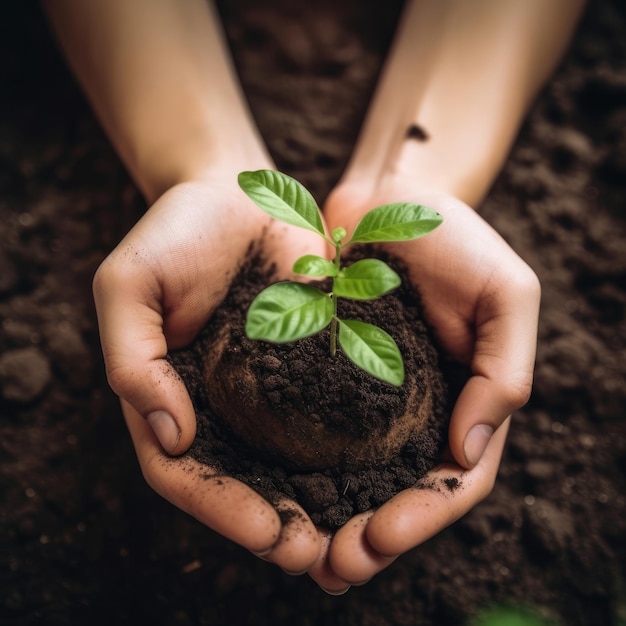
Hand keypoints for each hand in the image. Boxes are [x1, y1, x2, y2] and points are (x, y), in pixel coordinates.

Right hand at [94, 172, 328, 572]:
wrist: (238, 192)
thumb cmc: (175, 233)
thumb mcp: (130, 285)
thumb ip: (133, 360)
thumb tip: (170, 438)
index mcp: (167, 395)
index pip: (183, 471)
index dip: (219, 507)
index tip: (266, 532)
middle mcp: (217, 404)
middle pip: (239, 480)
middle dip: (272, 522)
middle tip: (313, 554)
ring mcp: (266, 388)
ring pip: (285, 461)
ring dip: (314, 502)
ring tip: (349, 535)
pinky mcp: (312, 363)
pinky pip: (329, 414)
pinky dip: (346, 451)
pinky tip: (377, 475)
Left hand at [306, 178, 539, 589]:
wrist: (387, 198)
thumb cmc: (452, 238)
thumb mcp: (506, 295)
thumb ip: (502, 372)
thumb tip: (466, 454)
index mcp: (468, 400)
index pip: (455, 478)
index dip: (424, 516)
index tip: (382, 539)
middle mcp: (420, 410)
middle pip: (402, 491)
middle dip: (375, 535)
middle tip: (336, 566)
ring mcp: (372, 398)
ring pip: (357, 476)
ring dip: (336, 519)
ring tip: (307, 555)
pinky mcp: (326, 376)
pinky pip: (315, 434)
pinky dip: (304, 472)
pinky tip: (278, 496)